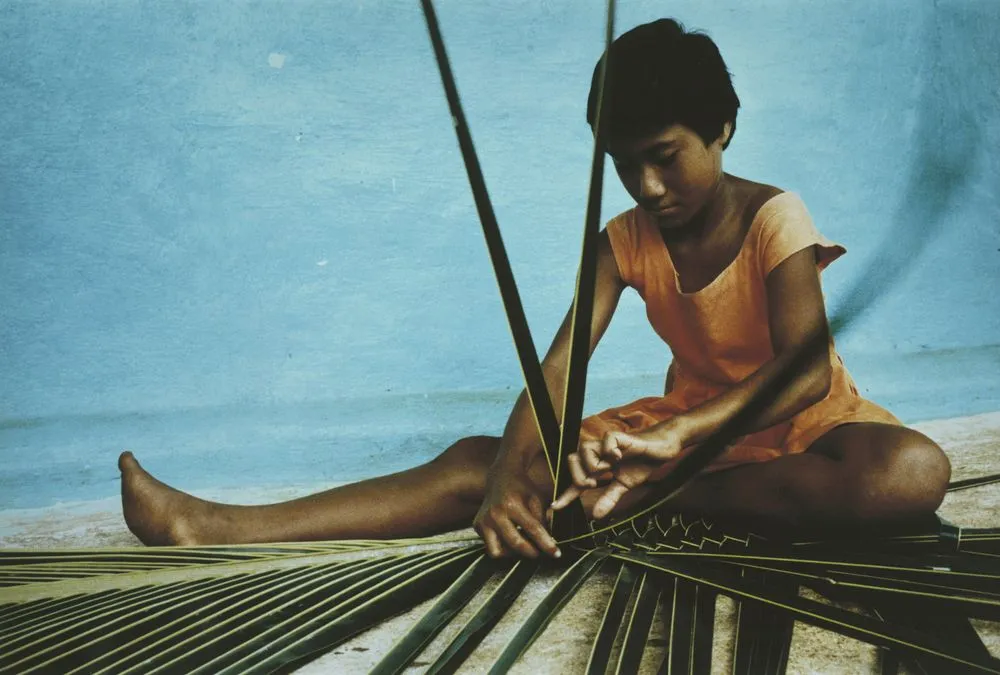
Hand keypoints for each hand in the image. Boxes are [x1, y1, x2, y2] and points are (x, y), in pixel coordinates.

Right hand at [474, 467, 560, 559]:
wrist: (500, 477)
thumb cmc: (522, 489)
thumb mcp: (537, 499)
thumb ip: (543, 520)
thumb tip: (550, 543)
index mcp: (512, 504)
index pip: (533, 529)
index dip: (546, 544)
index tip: (557, 554)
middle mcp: (495, 513)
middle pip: (515, 543)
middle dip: (532, 552)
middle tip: (541, 553)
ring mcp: (483, 520)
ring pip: (499, 552)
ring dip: (515, 554)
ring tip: (525, 546)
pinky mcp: (477, 526)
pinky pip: (491, 548)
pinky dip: (503, 549)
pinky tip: (512, 541)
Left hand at [551, 421, 686, 519]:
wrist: (661, 449)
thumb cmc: (641, 463)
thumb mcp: (623, 486)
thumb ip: (609, 498)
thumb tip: (598, 516)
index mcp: (596, 465)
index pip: (576, 481)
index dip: (566, 494)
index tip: (555, 507)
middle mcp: (597, 453)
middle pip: (571, 460)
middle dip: (580, 477)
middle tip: (594, 484)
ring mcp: (605, 443)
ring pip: (584, 451)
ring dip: (595, 465)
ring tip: (611, 468)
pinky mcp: (617, 436)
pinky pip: (605, 442)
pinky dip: (610, 452)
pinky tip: (620, 456)